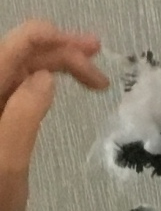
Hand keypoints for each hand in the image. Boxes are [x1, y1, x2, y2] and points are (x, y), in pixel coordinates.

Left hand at [0, 20, 109, 210]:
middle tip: (101, 64)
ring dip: (49, 64)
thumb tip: (45, 75)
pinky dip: (34, 84)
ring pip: (13, 73)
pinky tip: (51, 88)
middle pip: (15, 55)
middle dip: (57, 51)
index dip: (53, 39)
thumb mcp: (6, 171)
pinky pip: (8, 94)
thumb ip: (21, 117)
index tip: (95, 54)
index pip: (14, 47)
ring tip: (86, 71)